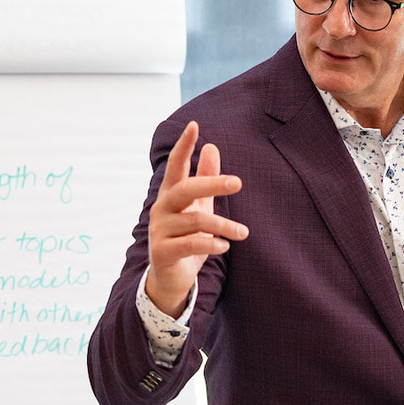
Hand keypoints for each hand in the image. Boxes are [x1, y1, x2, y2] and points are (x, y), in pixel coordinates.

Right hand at [145, 121, 247, 316]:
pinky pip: (190, 244)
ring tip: (243, 232)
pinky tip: (225, 246)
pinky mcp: (163, 252)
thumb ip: (205, 179)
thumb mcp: (199, 207)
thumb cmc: (187, 237)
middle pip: (185, 189)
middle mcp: (162, 209)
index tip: (194, 125)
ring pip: (194, 220)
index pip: (175, 166)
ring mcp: (160, 231)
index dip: (184, 146)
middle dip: (211, 183)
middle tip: (237, 182)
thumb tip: (211, 146)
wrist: (171, 278)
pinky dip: (211, 244)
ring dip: (223, 225)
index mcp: (171, 195)